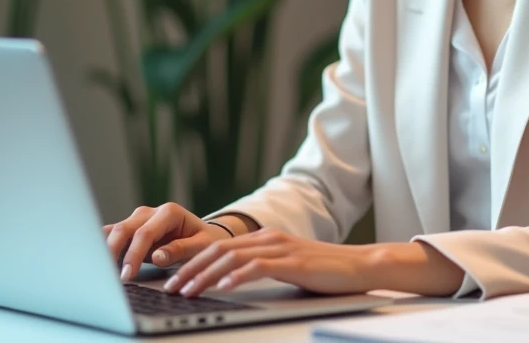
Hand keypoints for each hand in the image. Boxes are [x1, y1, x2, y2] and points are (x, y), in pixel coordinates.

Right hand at [104, 202, 230, 281]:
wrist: (204, 235)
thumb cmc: (204, 241)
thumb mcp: (201, 246)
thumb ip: (180, 250)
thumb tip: (157, 257)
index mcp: (169, 212)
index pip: (145, 233)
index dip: (134, 254)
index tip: (128, 275)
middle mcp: (150, 213)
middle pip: (123, 229)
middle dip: (113, 253)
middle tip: (110, 278)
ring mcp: (138, 220)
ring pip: (113, 231)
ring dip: (104, 250)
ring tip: (99, 271)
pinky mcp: (131, 230)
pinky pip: (112, 236)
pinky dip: (104, 249)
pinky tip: (99, 264)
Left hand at [162, 228, 377, 296]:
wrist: (359, 266)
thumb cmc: (324, 272)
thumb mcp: (286, 266)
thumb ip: (261, 268)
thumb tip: (230, 281)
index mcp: (264, 238)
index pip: (218, 246)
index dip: (191, 260)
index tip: (171, 276)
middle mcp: (268, 238)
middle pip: (218, 249)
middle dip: (189, 268)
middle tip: (168, 286)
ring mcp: (280, 248)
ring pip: (231, 258)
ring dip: (204, 275)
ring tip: (186, 291)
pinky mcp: (292, 261)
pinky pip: (257, 267)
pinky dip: (236, 277)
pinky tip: (222, 287)